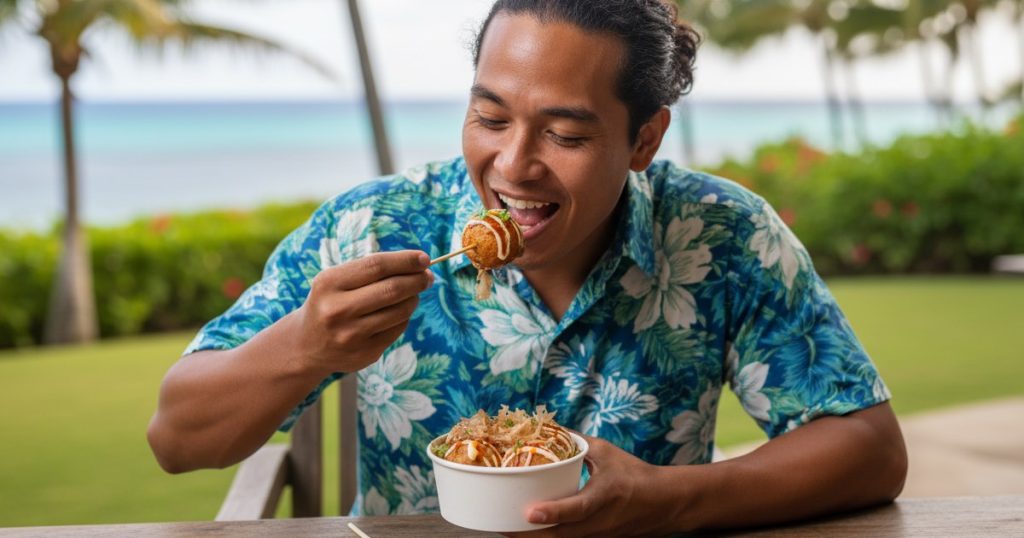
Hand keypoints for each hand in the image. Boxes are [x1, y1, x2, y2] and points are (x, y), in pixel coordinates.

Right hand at [290, 250, 432, 374]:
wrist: (306, 345)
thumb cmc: (329, 302)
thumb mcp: (336, 280)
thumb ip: (371, 270)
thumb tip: (419, 265)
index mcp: (329, 283)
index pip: (376, 266)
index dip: (405, 261)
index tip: (424, 258)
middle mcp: (337, 310)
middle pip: (392, 289)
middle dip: (417, 280)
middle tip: (428, 276)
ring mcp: (351, 335)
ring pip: (400, 311)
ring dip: (413, 298)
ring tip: (413, 293)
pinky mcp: (364, 354)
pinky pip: (397, 329)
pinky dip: (404, 317)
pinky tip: (398, 312)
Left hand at [509, 435, 685, 537]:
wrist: (664, 504)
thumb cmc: (634, 475)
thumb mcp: (607, 452)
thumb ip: (577, 442)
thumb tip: (550, 428)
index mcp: (605, 496)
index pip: (578, 509)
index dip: (553, 512)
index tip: (530, 511)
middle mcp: (599, 522)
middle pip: (559, 536)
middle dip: (527, 535)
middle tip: (500, 524)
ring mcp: (596, 536)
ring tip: (505, 528)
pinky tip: (525, 532)